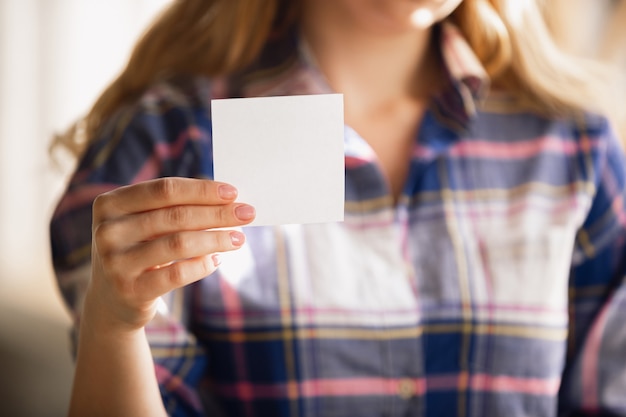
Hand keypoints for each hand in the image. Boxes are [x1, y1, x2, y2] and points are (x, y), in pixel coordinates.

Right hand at [85, 177, 254, 332]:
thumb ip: (173, 208)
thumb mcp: (143, 224)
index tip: (233, 192)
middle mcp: (108, 231)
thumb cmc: (138, 250)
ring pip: (179, 244)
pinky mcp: (130, 291)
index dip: (201, 190)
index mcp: (110, 204)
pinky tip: (218, 260)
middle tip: (247, 213)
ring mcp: (115, 262)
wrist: (111, 301)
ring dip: (216, 239)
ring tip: (239, 238)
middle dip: (217, 213)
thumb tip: (226, 200)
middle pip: (175, 215)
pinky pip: (177, 274)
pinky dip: (202, 265)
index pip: (164, 190)